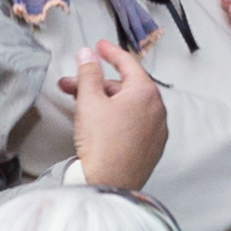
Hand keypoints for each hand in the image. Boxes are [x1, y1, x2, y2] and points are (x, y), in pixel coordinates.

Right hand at [59, 34, 167, 192]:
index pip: (128, 63)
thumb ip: (88, 73)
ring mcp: (157, 130)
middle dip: (97, 83)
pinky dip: (116, 117)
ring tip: (78, 105)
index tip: (99, 46)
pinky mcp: (151, 148)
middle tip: (72, 84)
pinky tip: (98, 123)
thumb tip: (88, 54)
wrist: (110, 184)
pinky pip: (134, 123)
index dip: (110, 52)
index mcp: (146, 93)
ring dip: (104, 101)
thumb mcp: (89, 101)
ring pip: (128, 106)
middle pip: (125, 87)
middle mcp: (158, 109)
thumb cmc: (102, 145)